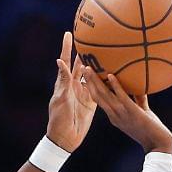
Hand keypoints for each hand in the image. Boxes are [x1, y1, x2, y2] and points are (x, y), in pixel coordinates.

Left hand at [46, 32, 96, 151]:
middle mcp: (74, 86)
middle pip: (80, 65)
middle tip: (92, 38)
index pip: (66, 61)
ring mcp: (83, 93)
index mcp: (64, 83)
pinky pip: (100, 89)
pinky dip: (105, 81)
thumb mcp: (60, 98)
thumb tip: (60, 61)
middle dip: (85, 52)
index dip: (67, 47)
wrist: (66, 138)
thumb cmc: (59, 119)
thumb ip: (62, 80)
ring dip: (97, 64)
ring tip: (105, 51)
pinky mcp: (92, 102)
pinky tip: (112, 72)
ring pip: (91, 75)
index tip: (69, 33)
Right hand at [81, 68, 171, 153]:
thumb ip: (138, 100)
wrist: (158, 144)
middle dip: (89, 82)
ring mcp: (122, 114)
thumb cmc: (151, 129)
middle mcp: (115, 115)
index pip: (99, 101)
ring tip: (89, 68)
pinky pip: (121, 97)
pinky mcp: (132, 112)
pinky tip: (110, 75)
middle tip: (84, 67)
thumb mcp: (141, 112)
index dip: (91, 88)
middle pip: (97, 96)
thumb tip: (140, 86)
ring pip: (104, 95)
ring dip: (96, 81)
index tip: (88, 77)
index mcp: (114, 116)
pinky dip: (115, 86)